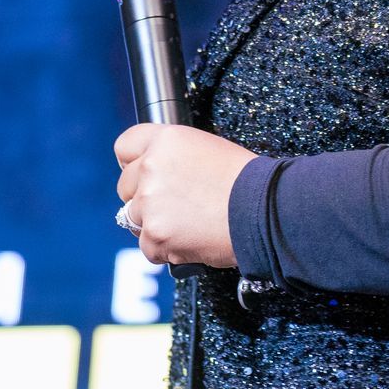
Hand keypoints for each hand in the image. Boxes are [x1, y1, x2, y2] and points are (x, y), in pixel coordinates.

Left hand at [116, 123, 257, 269]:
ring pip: (134, 219)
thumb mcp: (206, 148)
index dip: (132, 162)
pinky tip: (190, 239)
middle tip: (174, 205)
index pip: (125, 146)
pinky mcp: (154, 235)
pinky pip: (147, 246)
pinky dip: (166, 248)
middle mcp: (151, 167)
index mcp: (166, 140)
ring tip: (189, 224)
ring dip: (156, 225)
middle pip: (125, 187)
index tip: (139, 173)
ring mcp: (149, 203)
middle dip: (144, 198)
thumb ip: (173, 157)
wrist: (263, 209)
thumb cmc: (244, 180)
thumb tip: (155, 175)